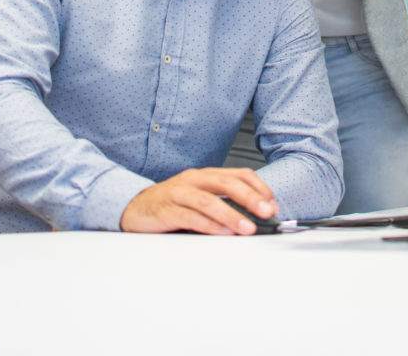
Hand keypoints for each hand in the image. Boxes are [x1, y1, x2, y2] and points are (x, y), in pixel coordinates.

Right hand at [120, 167, 278, 234]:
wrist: (134, 207)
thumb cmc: (170, 204)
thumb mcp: (198, 198)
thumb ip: (221, 203)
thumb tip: (252, 217)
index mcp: (205, 175)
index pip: (239, 174)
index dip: (259, 188)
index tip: (273, 204)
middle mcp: (194, 180)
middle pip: (227, 183)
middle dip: (251, 198)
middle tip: (268, 212)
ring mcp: (179, 193)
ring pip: (210, 201)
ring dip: (232, 215)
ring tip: (248, 228)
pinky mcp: (167, 210)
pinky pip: (191, 217)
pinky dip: (209, 225)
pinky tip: (222, 233)